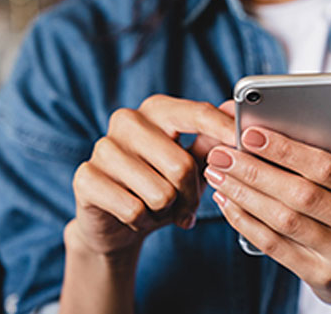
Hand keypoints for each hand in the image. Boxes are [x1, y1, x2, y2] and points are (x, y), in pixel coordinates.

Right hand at [66, 96, 234, 255]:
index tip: (245, 143)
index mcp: (157, 109)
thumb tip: (236, 112)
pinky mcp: (85, 178)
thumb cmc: (161, 184)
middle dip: (191, 195)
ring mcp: (103, 147)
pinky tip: (137, 216)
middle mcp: (127, 120)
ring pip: (160, 192)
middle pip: (182, 165)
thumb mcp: (192, 163)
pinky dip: (143, 221)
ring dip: (166, 211)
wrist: (116, 221)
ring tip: (158, 208)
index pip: (197, 114)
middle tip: (187, 206)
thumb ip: (213, 140)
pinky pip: (134, 210)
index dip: (224, 130)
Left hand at [203, 124, 330, 311]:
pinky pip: (275, 246)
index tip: (251, 134)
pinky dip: (246, 222)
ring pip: (284, 221)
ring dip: (244, 195)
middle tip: (222, 155)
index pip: (330, 168)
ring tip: (218, 175)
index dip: (287, 151)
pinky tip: (228, 202)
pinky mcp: (320, 277)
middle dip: (255, 171)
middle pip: (302, 195)